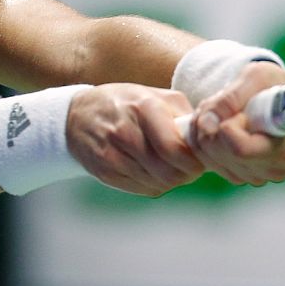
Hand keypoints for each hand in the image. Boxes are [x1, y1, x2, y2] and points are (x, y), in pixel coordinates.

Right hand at [64, 83, 202, 196]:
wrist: (77, 115)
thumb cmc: (123, 103)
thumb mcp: (154, 95)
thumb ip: (183, 114)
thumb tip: (207, 138)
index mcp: (143, 108)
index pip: (175, 150)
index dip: (194, 161)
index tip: (199, 159)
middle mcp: (125, 132)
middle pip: (168, 173)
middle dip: (186, 174)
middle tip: (189, 168)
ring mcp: (112, 154)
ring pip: (157, 184)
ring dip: (171, 180)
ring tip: (170, 167)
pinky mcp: (104, 173)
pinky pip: (142, 190)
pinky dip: (154, 185)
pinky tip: (152, 171)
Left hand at [180, 60, 284, 185]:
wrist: (271, 97)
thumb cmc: (268, 84)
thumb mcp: (255, 77)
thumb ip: (230, 97)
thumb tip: (207, 124)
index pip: (240, 149)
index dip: (226, 126)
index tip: (237, 110)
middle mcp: (275, 169)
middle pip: (221, 154)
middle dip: (210, 125)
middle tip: (221, 105)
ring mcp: (257, 176)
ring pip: (209, 158)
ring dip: (204, 130)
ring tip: (221, 112)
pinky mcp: (239, 176)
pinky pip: (206, 162)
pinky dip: (202, 141)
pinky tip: (216, 125)